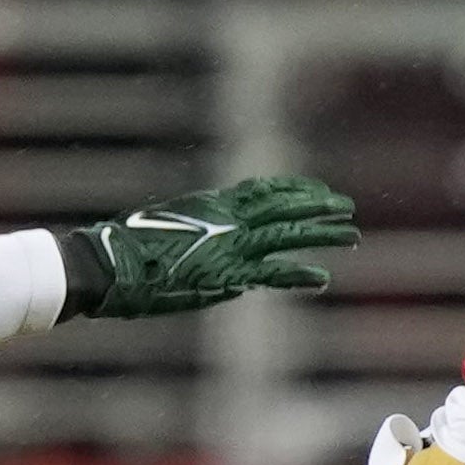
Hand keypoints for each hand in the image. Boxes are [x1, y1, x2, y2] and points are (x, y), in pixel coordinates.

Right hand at [69, 175, 360, 319]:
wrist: (112, 265)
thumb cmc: (129, 250)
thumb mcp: (170, 229)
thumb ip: (202, 233)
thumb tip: (222, 245)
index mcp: (213, 205)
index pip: (262, 189)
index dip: (293, 188)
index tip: (315, 187)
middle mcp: (227, 219)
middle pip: (283, 206)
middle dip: (318, 206)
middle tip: (345, 206)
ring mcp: (230, 245)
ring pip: (288, 233)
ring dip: (323, 234)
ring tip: (352, 235)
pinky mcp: (227, 274)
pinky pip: (273, 273)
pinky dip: (299, 274)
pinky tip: (322, 277)